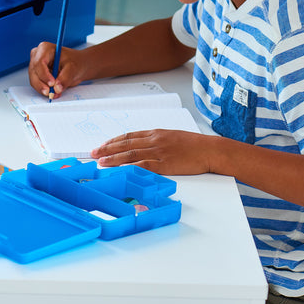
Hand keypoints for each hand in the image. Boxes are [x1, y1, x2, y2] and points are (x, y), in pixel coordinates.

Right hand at [28, 42, 86, 98]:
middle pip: (34, 72)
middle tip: (52, 93)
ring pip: (34, 80)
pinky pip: (37, 84)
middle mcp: (37, 56)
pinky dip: (44, 90)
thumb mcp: (73, 68)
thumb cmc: (75, 62)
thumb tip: (57, 88)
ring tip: (55, 94)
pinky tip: (54, 93)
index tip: (52, 84)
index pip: (39, 62)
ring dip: (43, 89)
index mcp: (45, 48)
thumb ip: (65, 78)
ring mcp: (35, 65)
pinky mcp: (37, 74)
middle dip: (42, 84)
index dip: (44, 74)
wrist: (77, 66)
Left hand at [91, 129, 212, 175]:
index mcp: (155, 133)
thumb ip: (156, 141)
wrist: (210, 150)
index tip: (102, 145)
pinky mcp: (165, 164)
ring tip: (100, 162)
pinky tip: (120, 170)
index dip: (113, 141)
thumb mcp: (172, 137)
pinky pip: (144, 165)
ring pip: (131, 154)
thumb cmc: (193, 145)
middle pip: (126, 144)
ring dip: (114, 158)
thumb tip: (142, 147)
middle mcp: (154, 141)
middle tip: (93, 153)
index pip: (129, 136)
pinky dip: (130, 167)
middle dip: (107, 149)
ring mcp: (159, 152)